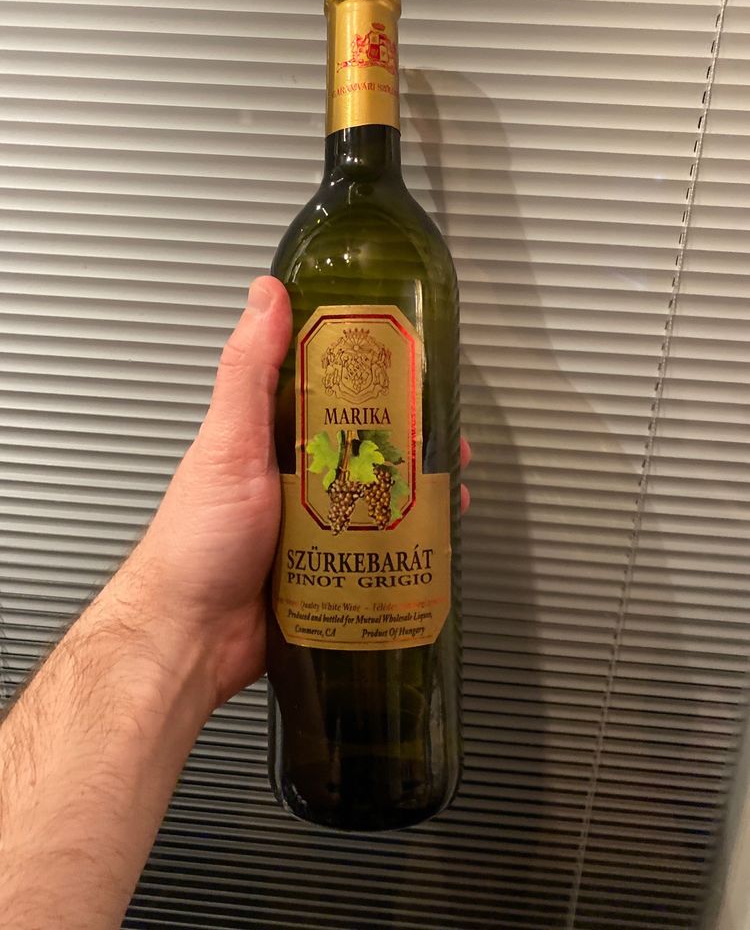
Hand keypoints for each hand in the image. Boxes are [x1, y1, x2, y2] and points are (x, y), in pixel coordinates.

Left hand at [102, 277, 471, 710]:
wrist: (192, 638)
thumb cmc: (196, 545)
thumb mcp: (228, 443)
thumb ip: (247, 371)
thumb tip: (266, 296)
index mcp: (267, 438)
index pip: (327, 390)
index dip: (370, 375)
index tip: (408, 362)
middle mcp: (292, 477)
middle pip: (363, 444)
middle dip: (408, 437)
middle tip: (444, 433)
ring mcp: (313, 523)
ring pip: (376, 495)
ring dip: (414, 489)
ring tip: (448, 485)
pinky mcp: (328, 567)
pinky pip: (375, 545)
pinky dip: (404, 539)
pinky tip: (429, 536)